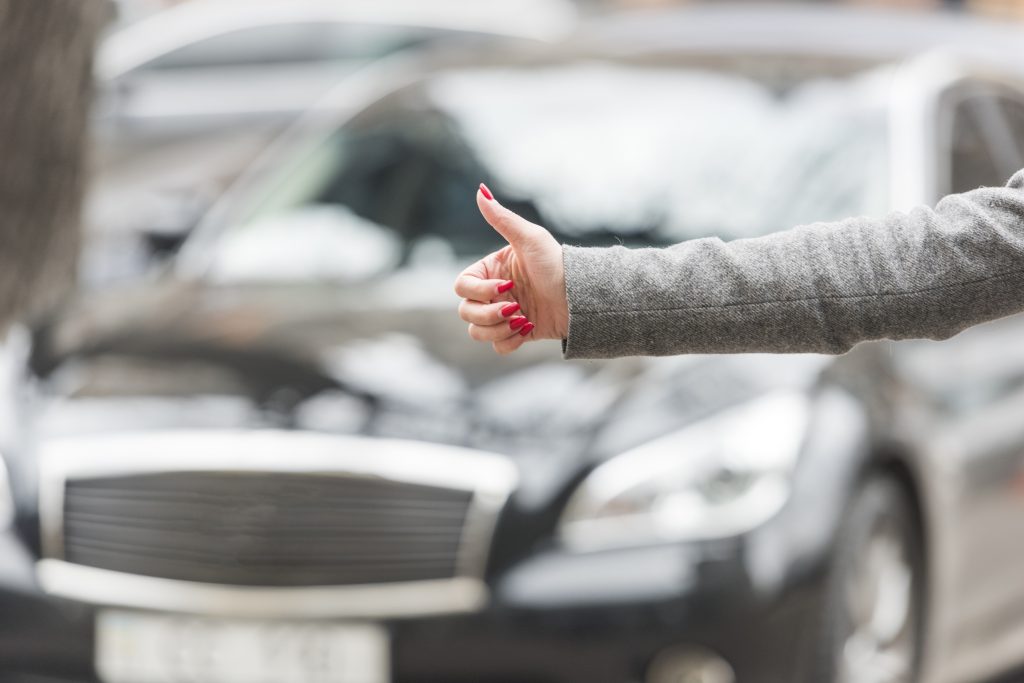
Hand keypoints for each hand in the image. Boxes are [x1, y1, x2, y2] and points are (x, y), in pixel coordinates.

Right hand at [455, 183, 567, 354]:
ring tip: (522, 320)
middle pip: (465, 312)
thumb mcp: (529, 238)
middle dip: (488, 314)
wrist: (581, 297)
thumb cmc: (557, 264)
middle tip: (515, 308)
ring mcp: (503, 314)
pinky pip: (497, 346)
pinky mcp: (516, 334)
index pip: (462, 286)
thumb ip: (501, 217)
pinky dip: (508, 342)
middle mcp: (493, 293)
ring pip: (477, 331)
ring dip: (497, 329)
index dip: (478, 291)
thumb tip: (480, 190)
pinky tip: (527, 329)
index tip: (506, 287)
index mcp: (491, 270)